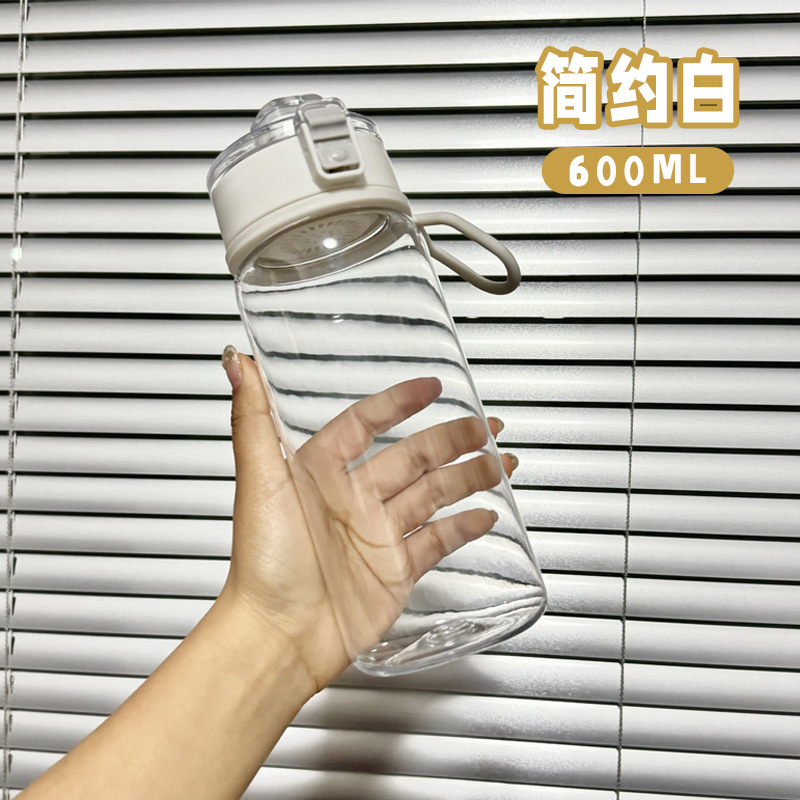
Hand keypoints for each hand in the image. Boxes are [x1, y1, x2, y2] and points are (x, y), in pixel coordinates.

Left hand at [221, 347, 516, 691]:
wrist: (279, 636)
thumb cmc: (263, 563)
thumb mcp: (258, 482)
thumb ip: (252, 420)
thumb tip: (239, 364)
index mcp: (322, 472)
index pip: (367, 423)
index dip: (399, 403)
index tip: (430, 386)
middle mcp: (353, 499)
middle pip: (413, 456)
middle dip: (452, 439)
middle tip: (485, 426)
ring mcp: (377, 534)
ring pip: (433, 493)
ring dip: (468, 476)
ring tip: (500, 462)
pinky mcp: (395, 570)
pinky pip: (437, 540)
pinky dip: (463, 526)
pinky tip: (485, 514)